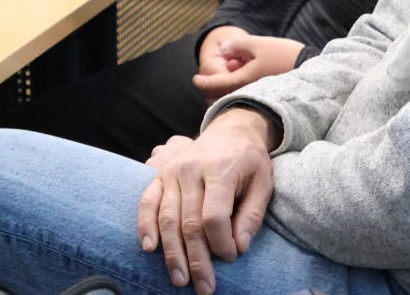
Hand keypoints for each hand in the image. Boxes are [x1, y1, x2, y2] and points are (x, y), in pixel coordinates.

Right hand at [137, 109, 274, 292]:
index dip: (221, 243)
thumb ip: (252, 215)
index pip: (215, 215)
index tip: (231, 257)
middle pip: (189, 222)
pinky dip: (145, 226)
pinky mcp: (160, 176)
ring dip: (172, 253)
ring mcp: (172, 172)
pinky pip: (147, 202)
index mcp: (220, 169)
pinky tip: (150, 248)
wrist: (231, 130)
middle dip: (196, 260)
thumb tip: (239, 246)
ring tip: (180, 280)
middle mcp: (192, 169)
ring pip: (167, 218)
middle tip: (204, 288)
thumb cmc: (249, 161)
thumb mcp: (263, 183)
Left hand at [192, 33, 303, 100]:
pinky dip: (239, 83)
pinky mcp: (266, 96)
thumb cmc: (285, 56)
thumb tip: (222, 49)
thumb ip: (238, 46)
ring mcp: (257, 96)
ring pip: (233, 94)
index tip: (195, 78)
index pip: (215, 86)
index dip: (202, 82)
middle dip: (214, 84)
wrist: (311, 69)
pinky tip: (246, 67)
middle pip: (222, 94)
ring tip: (234, 63)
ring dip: (228, 82)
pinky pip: (245, 93)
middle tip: (212, 72)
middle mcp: (247, 93)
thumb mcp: (259, 44)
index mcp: (242, 82)